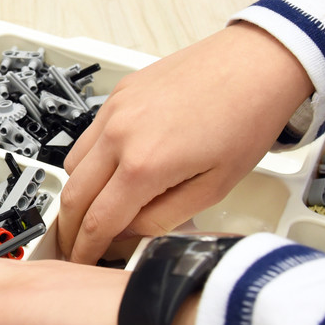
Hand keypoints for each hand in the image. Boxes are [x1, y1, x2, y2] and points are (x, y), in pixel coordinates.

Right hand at [57, 22, 312, 264]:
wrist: (256, 64)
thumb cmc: (246, 117)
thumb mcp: (214, 188)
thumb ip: (164, 217)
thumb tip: (132, 232)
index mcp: (145, 164)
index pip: (98, 222)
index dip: (87, 250)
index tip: (85, 261)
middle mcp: (120, 134)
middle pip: (73, 196)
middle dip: (69, 229)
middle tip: (77, 245)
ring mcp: (115, 110)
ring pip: (71, 165)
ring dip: (77, 193)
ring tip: (94, 209)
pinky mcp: (119, 93)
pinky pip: (88, 135)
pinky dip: (89, 160)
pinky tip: (110, 170)